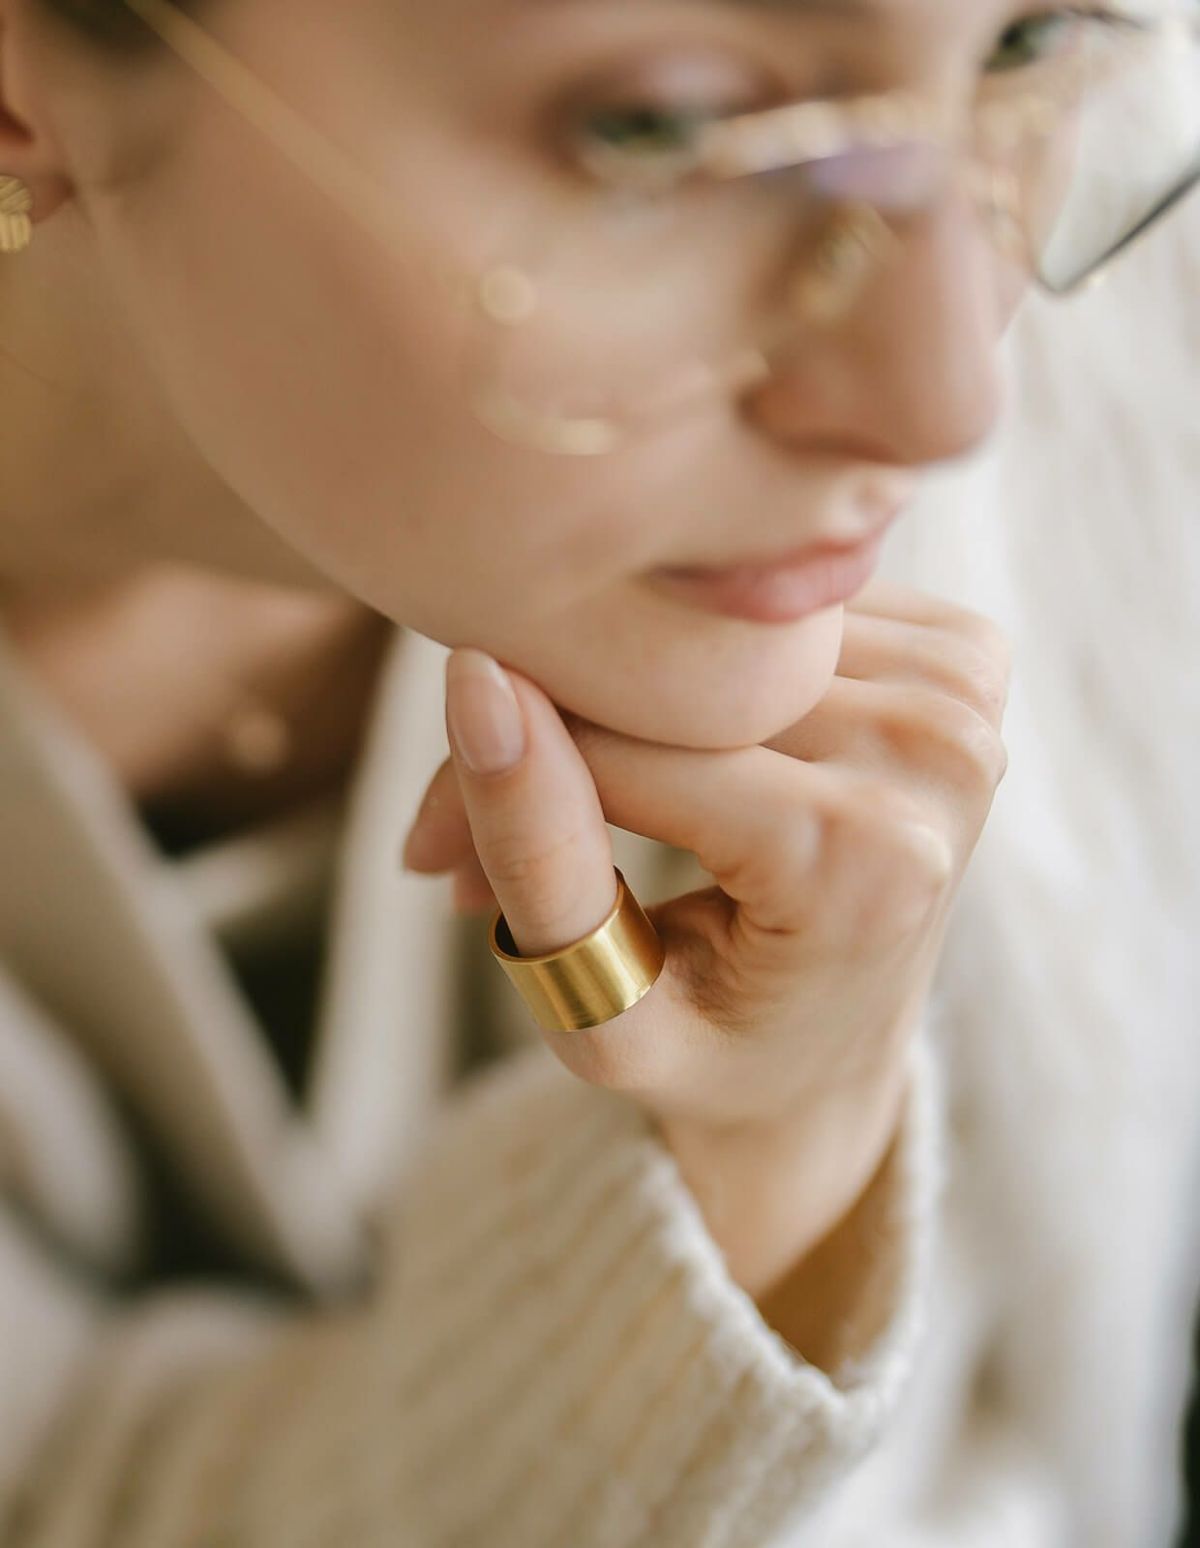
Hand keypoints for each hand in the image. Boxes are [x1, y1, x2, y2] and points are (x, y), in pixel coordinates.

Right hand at [402, 582, 1009, 1296]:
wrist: (835, 1064)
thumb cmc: (711, 1058)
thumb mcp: (604, 1012)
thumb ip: (541, 862)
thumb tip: (475, 679)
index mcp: (867, 859)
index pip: (629, 747)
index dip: (499, 783)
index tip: (430, 848)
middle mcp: (939, 753)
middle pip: (670, 684)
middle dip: (544, 737)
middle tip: (460, 832)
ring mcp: (964, 693)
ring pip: (708, 639)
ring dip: (610, 703)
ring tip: (566, 804)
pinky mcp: (966, 654)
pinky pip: (769, 618)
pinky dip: (695, 672)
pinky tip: (673, 748)